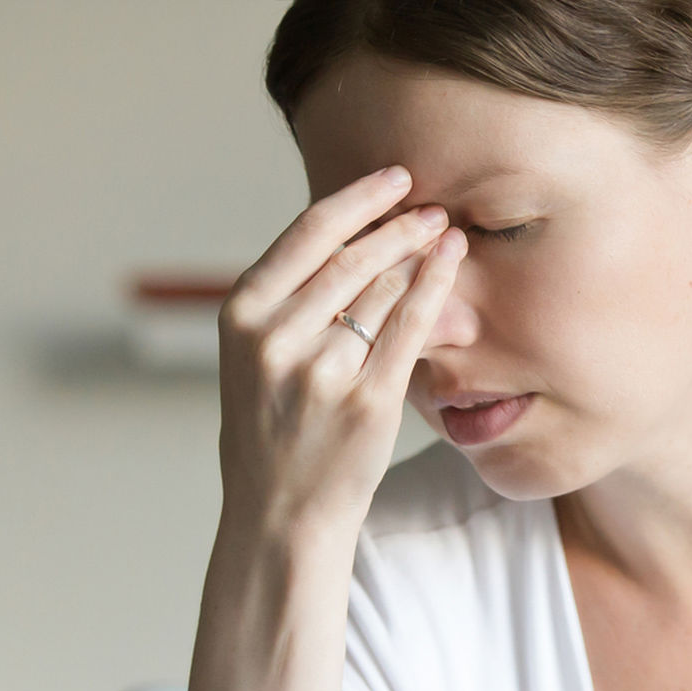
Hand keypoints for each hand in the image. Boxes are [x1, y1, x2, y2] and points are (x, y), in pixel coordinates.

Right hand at [214, 164, 467, 536]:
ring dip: (418, 252)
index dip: (355, 199)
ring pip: (382, 290)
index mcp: (241, 317)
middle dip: (397, 225)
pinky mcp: (367, 402)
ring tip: (442, 231)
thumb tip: (348, 233)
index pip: (305, 235)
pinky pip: (409, 328)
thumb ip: (286, 301)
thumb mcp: (252, 358)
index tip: (393, 176)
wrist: (279, 513)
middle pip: (350, 258)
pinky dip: (434, 288)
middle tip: (431, 205)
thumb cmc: (272, 430)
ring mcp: (322, 371)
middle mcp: (276, 339)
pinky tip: (450, 262)